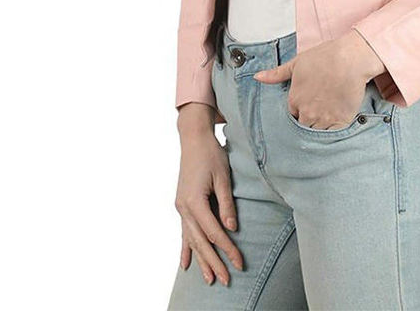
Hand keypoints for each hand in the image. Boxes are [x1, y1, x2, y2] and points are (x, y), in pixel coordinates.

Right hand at [174, 116, 243, 286]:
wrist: (193, 139)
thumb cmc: (211, 154)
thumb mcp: (223, 177)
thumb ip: (226, 203)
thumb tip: (231, 228)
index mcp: (194, 201)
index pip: (214, 232)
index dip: (227, 248)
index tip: (238, 262)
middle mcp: (184, 208)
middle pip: (201, 241)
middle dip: (213, 262)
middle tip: (226, 280)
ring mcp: (181, 208)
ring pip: (191, 240)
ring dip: (200, 260)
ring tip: (208, 279)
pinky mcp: (182, 205)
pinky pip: (184, 232)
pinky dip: (186, 248)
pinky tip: (186, 264)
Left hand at [252, 30, 386, 129]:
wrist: (349, 59)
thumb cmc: (324, 57)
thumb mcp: (297, 62)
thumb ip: (277, 73)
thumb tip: (258, 77)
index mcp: (294, 99)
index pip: (291, 115)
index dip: (299, 110)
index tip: (306, 105)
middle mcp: (306, 112)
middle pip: (302, 126)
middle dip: (307, 121)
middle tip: (317, 112)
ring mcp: (323, 119)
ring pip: (316, 133)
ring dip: (319, 128)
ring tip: (327, 118)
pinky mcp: (340, 121)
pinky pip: (332, 135)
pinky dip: (333, 131)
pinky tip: (335, 123)